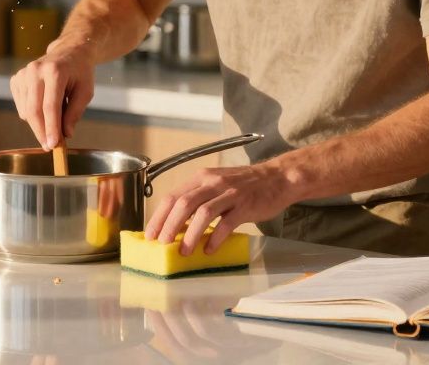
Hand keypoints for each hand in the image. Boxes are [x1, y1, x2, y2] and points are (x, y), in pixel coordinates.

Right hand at [9, 44, 95, 149]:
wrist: (68, 52)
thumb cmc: (80, 72)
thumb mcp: (85, 91)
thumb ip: (75, 113)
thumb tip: (65, 134)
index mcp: (55, 71)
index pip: (50, 106)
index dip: (51, 128)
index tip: (53, 145)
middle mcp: (35, 71)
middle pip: (34, 110)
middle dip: (41, 132)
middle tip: (49, 147)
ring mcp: (23, 74)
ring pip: (26, 111)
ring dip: (39, 123)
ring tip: (55, 116)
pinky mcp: (16, 79)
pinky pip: (21, 107)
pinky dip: (31, 114)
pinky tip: (43, 105)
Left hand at [144, 162, 294, 254]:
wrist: (278, 178)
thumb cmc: (245, 185)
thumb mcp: (217, 185)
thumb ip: (198, 200)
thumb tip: (177, 225)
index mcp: (202, 178)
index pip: (173, 196)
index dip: (159, 216)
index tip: (150, 235)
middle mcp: (213, 183)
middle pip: (183, 203)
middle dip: (169, 225)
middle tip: (162, 244)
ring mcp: (229, 193)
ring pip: (202, 213)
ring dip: (190, 234)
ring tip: (183, 251)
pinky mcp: (245, 205)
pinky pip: (226, 223)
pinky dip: (215, 238)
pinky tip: (209, 249)